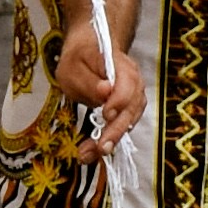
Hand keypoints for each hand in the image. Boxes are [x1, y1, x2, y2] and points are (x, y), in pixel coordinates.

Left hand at [58, 15, 148, 151]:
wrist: (88, 54)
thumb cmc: (78, 60)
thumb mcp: (73, 67)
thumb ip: (89, 80)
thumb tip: (106, 91)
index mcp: (119, 65)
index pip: (128, 85)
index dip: (119, 101)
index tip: (106, 115)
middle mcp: (133, 81)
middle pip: (131, 107)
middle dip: (116, 131)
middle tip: (100, 148)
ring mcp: (134, 96)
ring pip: (130, 121)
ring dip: (112, 139)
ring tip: (90, 153)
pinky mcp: (129, 110)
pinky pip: (124, 126)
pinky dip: (111, 139)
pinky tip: (95, 149)